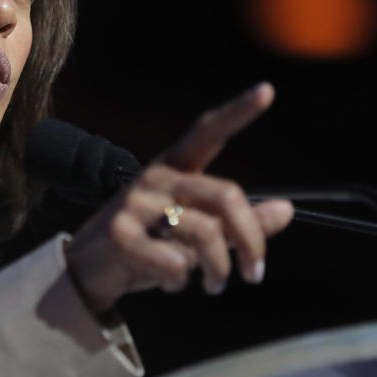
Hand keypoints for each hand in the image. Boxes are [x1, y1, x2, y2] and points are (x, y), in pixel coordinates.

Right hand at [64, 82, 293, 313]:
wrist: (89, 267)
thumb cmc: (149, 243)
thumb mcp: (197, 232)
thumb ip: (240, 222)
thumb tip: (287, 210)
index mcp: (175, 168)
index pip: (207, 133)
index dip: (238, 112)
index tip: (267, 90)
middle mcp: (156, 177)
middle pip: (226, 197)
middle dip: (251, 241)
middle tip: (255, 274)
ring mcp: (135, 204)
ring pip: (206, 234)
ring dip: (219, 270)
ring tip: (216, 285)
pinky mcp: (121, 234)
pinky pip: (174, 262)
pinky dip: (181, 281)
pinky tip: (171, 283)